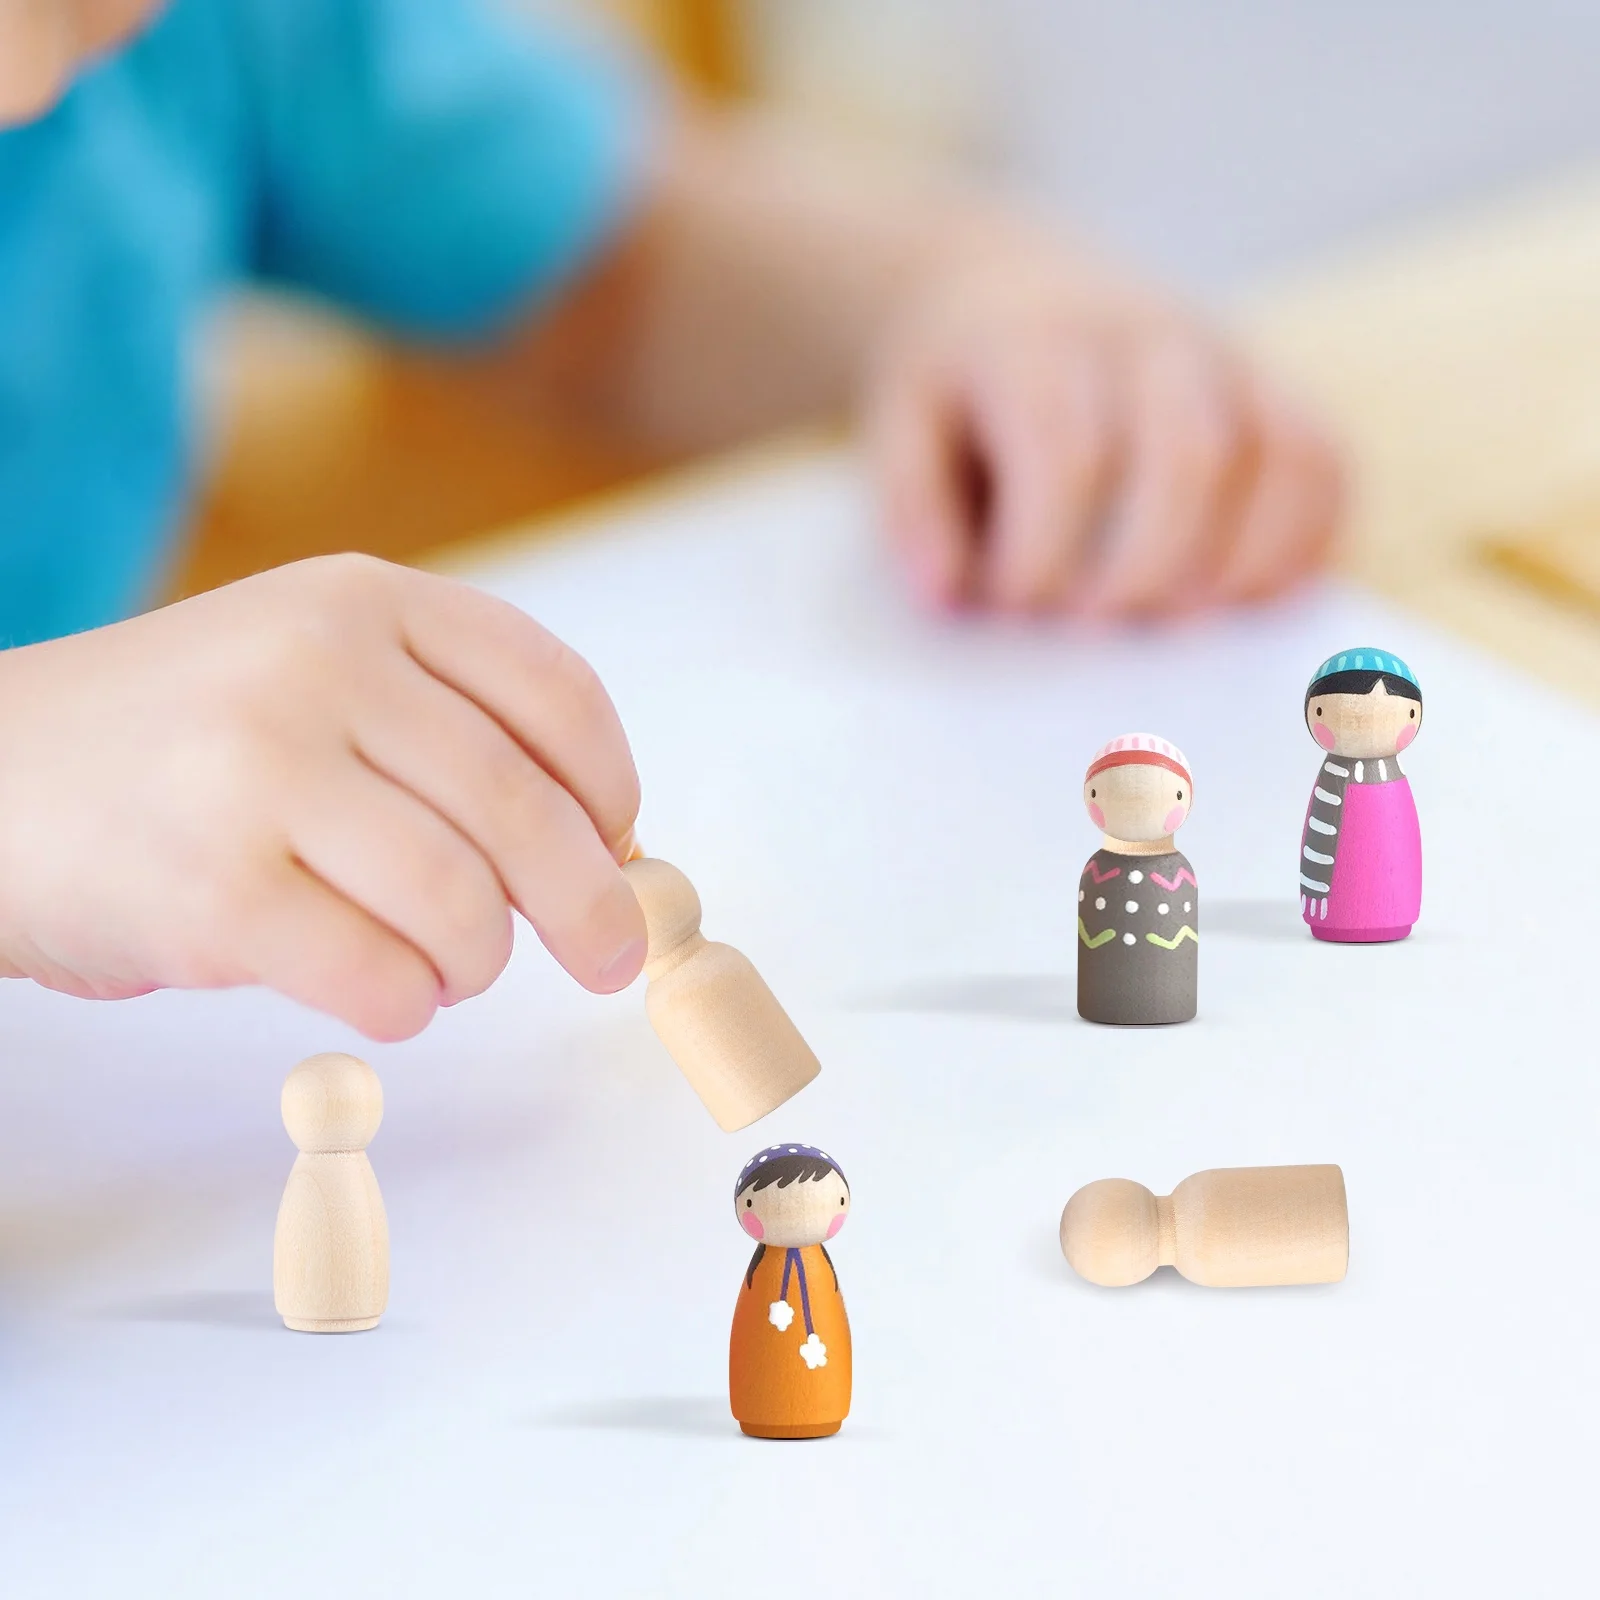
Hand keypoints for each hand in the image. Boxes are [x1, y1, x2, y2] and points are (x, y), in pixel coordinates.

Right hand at [0, 555, 645, 1039]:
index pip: (553, 692)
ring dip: (478, 961)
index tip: (621, 845)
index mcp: (363, 601)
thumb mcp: (309, 668)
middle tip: (609, 956)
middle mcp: (319, 666)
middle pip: (524, 809)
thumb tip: (597, 848)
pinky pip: (383, 976)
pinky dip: (406, 1003)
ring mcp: (261, 772)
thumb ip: (442, 726)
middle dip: (590, 905)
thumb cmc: (176, 745)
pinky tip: (382, 991)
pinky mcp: (214, 891)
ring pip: (463, 904)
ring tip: (445, 967)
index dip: (612, 786)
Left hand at [863, 235, 1344, 616]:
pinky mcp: (1271, 388)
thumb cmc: (959, 388)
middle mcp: (1148, 339)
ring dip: (1240, 563)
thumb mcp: (903, 427)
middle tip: (1099, 632)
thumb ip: (914, 511)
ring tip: (1179, 626)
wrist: (1007, 289)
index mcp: (1042, 348)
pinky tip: (1248, 600)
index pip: (1068, 452)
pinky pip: (1324, 462)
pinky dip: (1304, 541)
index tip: (1015, 607)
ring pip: (1280, 455)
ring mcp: (1225, 357)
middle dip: (1150, 567)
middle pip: (1190, 457)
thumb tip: (950, 595)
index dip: (1047, 549)